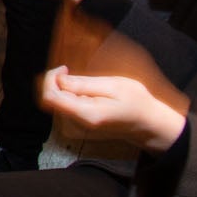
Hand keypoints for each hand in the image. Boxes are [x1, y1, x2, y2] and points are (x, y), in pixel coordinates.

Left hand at [41, 66, 188, 151]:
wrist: (145, 124)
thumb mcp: (113, 85)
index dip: (51, 79)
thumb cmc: (135, 103)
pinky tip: (87, 94)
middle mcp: (77, 125)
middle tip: (74, 72)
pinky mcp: (77, 127)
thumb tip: (60, 79)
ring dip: (65, 89)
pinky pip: (64, 108)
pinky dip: (70, 96)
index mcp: (86, 114)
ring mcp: (76, 128)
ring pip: (57, 103)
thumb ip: (84, 84)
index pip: (50, 97)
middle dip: (59, 82)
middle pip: (52, 100)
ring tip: (88, 86)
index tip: (64, 68)